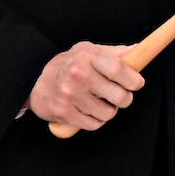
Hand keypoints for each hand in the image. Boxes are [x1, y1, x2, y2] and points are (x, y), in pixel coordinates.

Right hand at [28, 42, 143, 130]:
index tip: (137, 83)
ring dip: (109, 110)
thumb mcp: (88, 51)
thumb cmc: (67, 65)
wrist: (37, 83)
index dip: (133, 79)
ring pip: (108, 113)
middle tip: (120, 96)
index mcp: (86, 57)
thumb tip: (136, 51)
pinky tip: (90, 110)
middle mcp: (78, 75)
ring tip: (101, 102)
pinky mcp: (64, 113)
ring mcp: (70, 95)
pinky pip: (94, 124)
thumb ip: (113, 52)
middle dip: (124, 98)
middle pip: (119, 96)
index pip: (118, 69)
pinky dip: (96, 120)